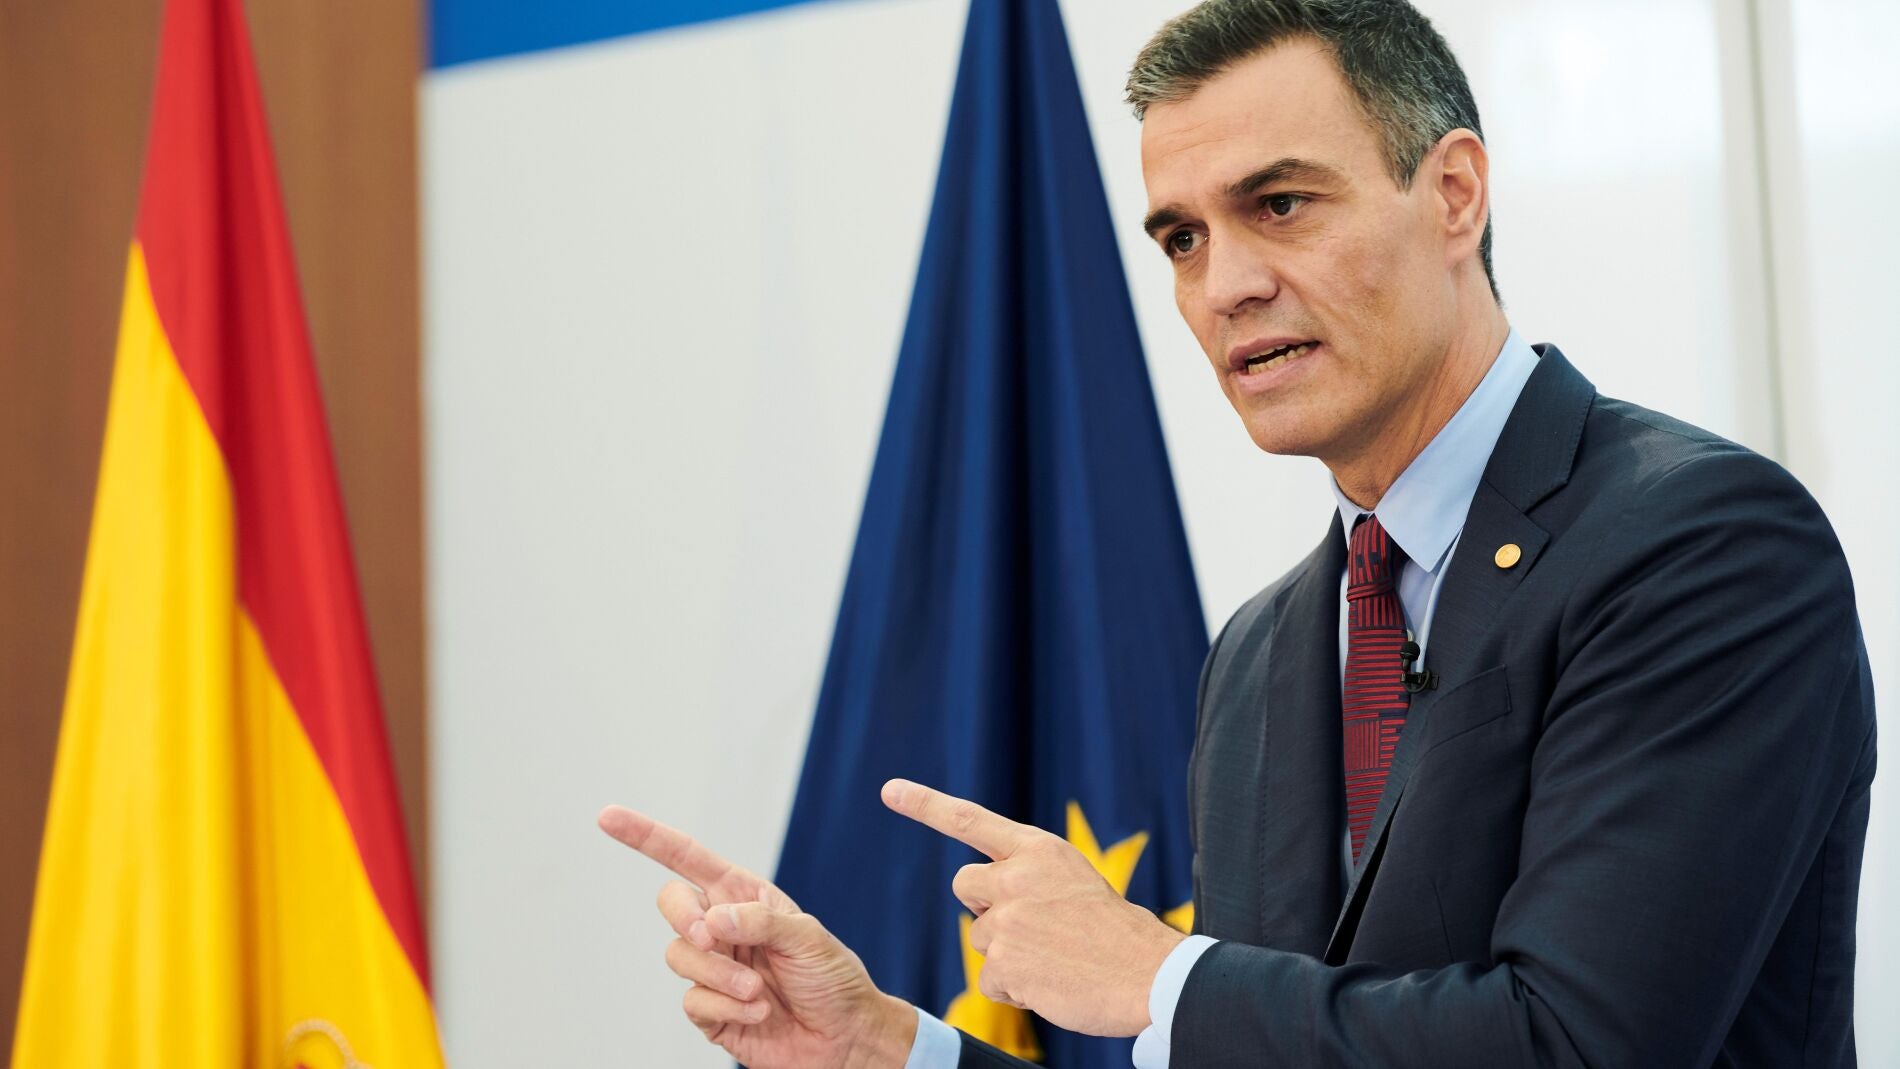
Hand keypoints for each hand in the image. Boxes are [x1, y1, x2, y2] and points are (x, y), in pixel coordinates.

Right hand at [597, 806, 917, 1068]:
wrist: (845, 1038)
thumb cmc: (834, 979)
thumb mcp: (808, 937)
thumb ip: (759, 921)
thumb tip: (711, 918)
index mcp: (744, 896)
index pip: (687, 858)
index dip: (646, 836)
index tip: (608, 816)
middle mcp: (722, 928)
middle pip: (671, 904)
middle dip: (685, 918)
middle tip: (711, 938)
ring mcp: (712, 971)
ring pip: (679, 956)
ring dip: (719, 974)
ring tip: (759, 989)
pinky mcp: (709, 1012)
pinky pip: (692, 1002)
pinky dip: (726, 1007)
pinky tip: (758, 1011)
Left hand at [881, 779, 1185, 1036]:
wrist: (1149, 974)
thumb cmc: (1115, 932)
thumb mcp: (1072, 882)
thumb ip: (1028, 878)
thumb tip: (985, 903)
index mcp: (1038, 850)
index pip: (968, 820)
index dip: (924, 804)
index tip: (889, 789)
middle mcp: (1017, 876)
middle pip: (965, 885)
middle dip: (987, 905)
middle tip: (1034, 923)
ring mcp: (1007, 920)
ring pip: (982, 937)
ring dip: (1009, 953)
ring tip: (1056, 957)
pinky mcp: (1004, 963)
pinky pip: (991, 980)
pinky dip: (1016, 989)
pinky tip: (1051, 983)